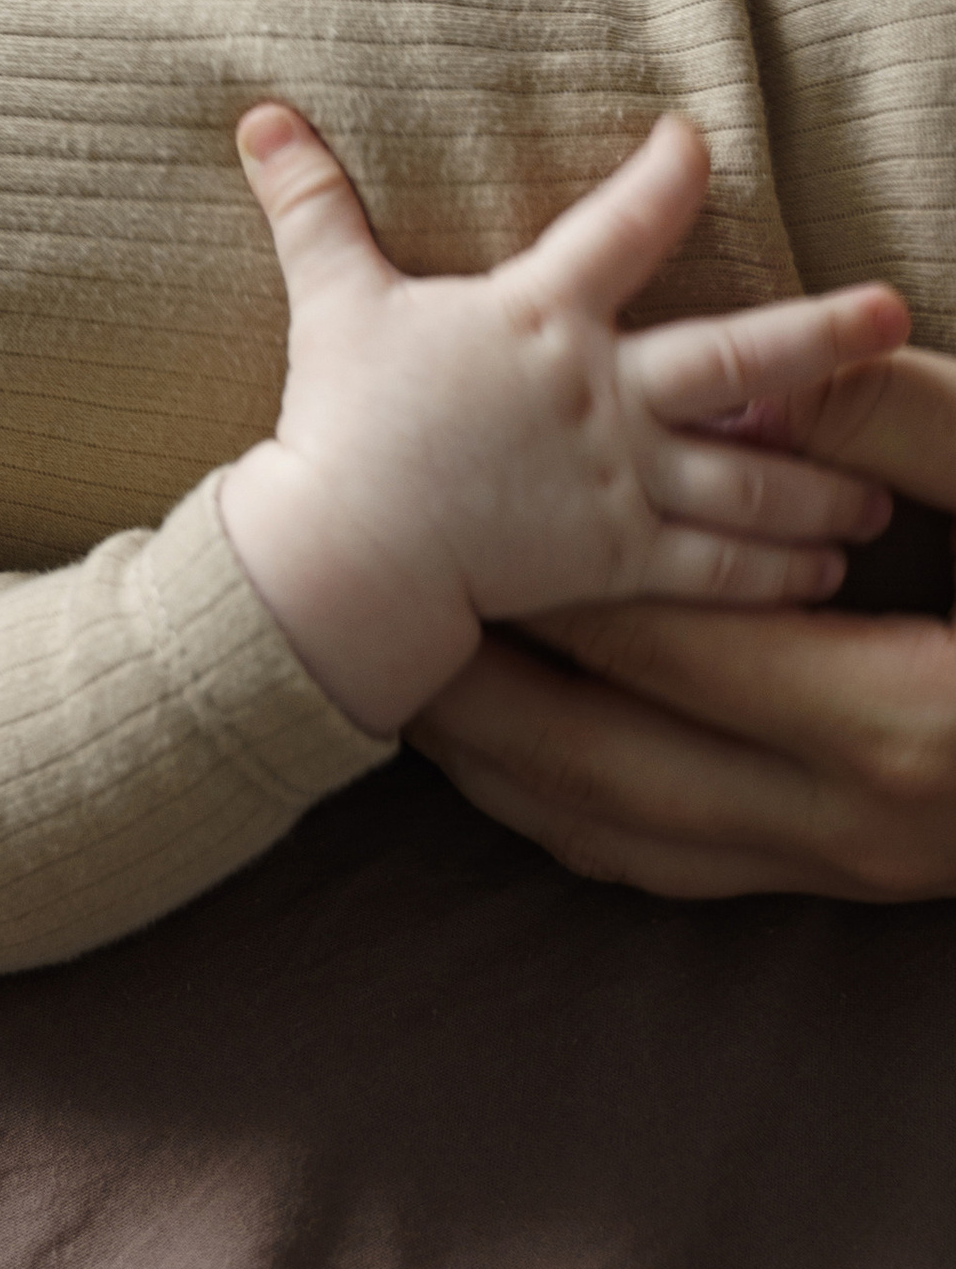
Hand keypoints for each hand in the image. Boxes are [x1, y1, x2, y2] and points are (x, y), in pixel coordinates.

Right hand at [217, 105, 904, 740]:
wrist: (344, 552)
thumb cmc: (341, 420)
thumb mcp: (332, 298)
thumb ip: (311, 206)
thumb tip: (258, 117)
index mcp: (540, 318)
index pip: (622, 226)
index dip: (667, 176)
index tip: (701, 140)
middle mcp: (600, 394)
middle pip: (741, 358)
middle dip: (827, 335)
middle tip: (895, 311)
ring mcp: (619, 482)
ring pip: (753, 477)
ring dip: (825, 480)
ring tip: (879, 489)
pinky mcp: (619, 560)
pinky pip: (720, 566)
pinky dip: (781, 568)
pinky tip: (827, 565)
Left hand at [415, 348, 955, 898]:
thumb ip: (896, 432)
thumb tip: (757, 387)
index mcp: (889, 717)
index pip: (662, 649)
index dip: (545, 585)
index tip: (445, 524)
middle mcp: (846, 817)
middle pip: (604, 759)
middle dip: (477, 696)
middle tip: (371, 624)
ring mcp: (844, 865)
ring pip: (622, 835)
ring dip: (504, 769)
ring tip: (406, 694)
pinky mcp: (844, 880)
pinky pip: (674, 868)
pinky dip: (574, 813)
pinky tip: (515, 766)